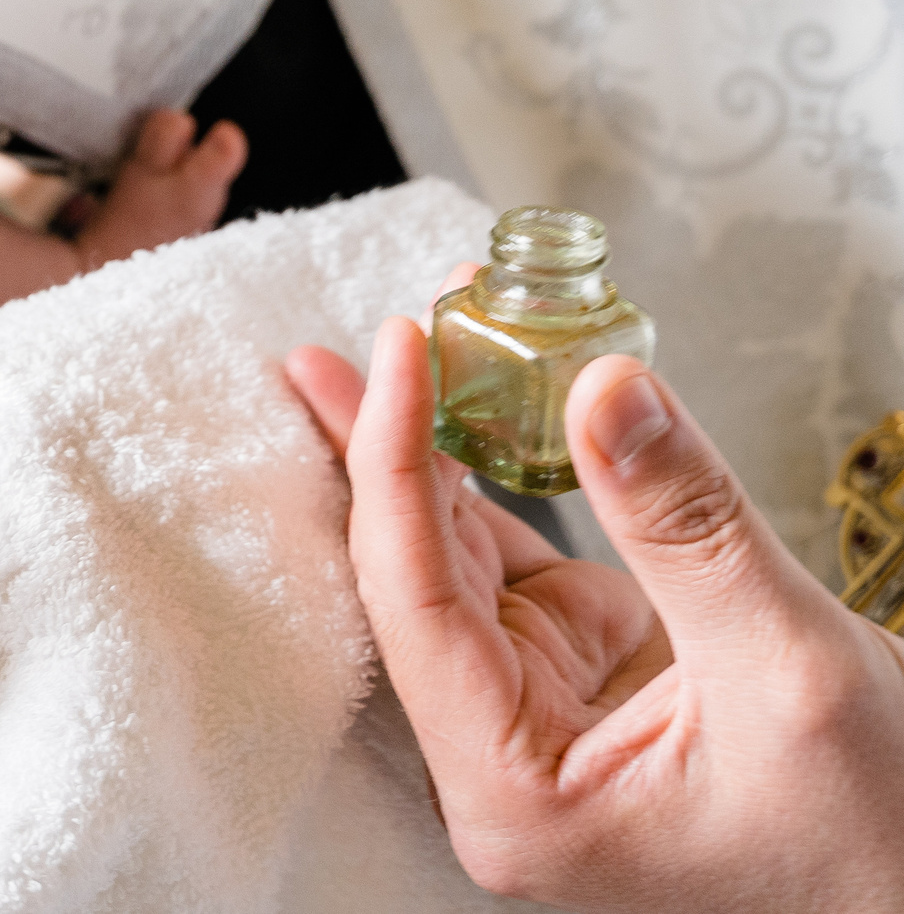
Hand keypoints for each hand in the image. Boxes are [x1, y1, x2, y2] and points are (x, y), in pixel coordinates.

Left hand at [285, 278, 903, 912]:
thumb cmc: (876, 840)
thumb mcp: (786, 666)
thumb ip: (682, 524)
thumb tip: (602, 389)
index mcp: (513, 795)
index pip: (417, 604)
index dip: (393, 466)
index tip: (395, 353)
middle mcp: (498, 766)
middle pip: (412, 581)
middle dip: (383, 451)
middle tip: (338, 348)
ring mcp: (536, 723)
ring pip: (460, 566)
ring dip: (441, 456)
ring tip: (409, 351)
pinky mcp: (580, 686)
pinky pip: (523, 571)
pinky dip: (510, 487)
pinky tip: (487, 413)